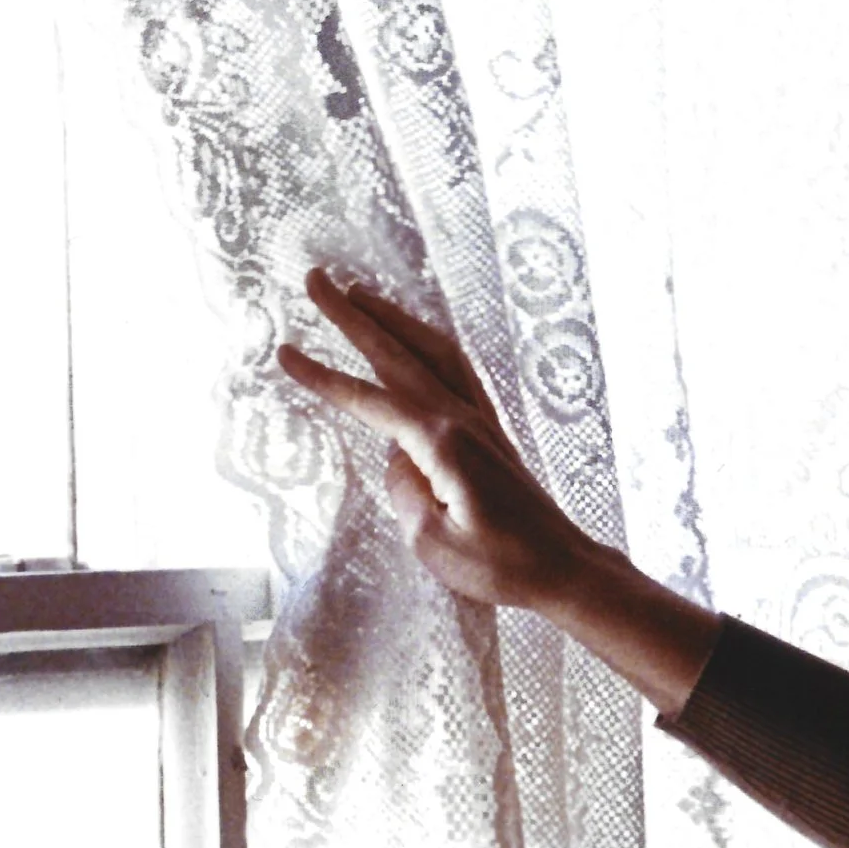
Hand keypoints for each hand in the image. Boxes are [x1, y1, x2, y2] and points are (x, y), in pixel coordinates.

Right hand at [276, 271, 719, 713]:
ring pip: (433, 350)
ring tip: (359, 295)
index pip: (370, 400)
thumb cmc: (502, 566)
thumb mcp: (433, 543)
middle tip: (315, 278)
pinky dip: (430, 343)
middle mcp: (462, 419)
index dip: (325, 377)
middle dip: (353, 315)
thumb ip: (404, 493)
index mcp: (442, 443)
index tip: (284, 352)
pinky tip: (417, 339)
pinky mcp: (492, 432)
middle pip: (399, 354)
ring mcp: (481, 420)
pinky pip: (457, 370)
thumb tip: (399, 461)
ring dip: (394, 319)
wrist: (564, 568)